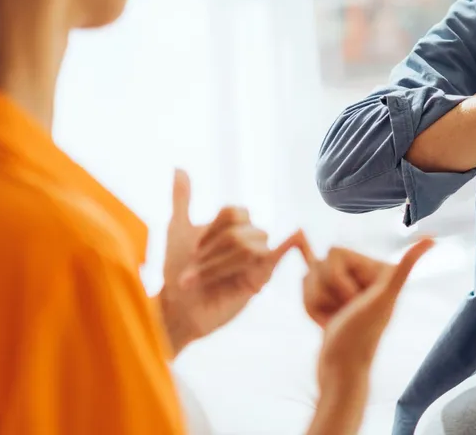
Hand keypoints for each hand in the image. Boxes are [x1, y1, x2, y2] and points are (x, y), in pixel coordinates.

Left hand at [157, 169, 299, 354]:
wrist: (178, 308)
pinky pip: (282, 254)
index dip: (212, 230)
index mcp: (234, 225)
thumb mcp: (176, 229)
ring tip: (197, 282)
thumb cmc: (177, 270)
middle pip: (239, 233)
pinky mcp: (262, 276)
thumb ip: (182, 199)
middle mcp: (249, 237)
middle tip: (190, 274)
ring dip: (217, 266)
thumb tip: (178, 167)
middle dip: (210, 254)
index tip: (192, 250)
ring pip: (247, 249)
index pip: (235, 212)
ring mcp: (257, 256)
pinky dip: (292, 243)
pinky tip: (298, 234)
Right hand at [295, 233, 433, 391]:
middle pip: (320, 263)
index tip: (354, 300)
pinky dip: (311, 308)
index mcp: (378, 269)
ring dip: (316, 302)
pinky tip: (326, 321)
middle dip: (325, 291)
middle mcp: (364, 276)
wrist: (341, 371)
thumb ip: (404, 268)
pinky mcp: (333, 301)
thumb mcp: (383, 299)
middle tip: (344, 311)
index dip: (337, 279)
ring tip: (335, 319)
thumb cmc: (361, 338)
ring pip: (310, 277)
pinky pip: (307, 290)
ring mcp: (347, 289)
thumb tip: (431, 240)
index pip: (334, 252)